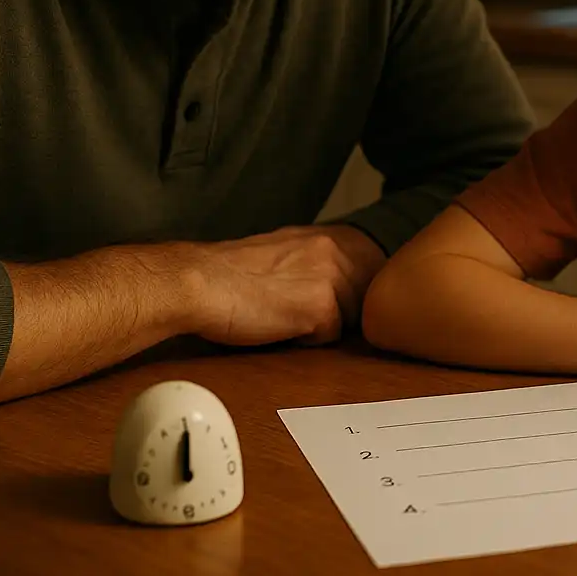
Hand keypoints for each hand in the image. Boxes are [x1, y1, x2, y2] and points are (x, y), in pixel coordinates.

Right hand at [180, 225, 385, 346]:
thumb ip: (323, 262)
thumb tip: (349, 285)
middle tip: (296, 308)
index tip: (329, 300)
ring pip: (350, 320)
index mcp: (332, 235)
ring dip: (322, 326)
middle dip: (340, 312)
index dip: (355, 294)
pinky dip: (306, 340)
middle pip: (365, 300)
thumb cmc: (234, 275)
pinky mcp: (321, 307)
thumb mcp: (288, 254)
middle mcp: (338, 250)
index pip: (376, 272)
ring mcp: (332, 277)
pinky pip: (330, 337)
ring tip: (284, 314)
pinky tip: (279, 325)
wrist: (200, 283)